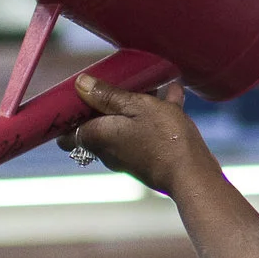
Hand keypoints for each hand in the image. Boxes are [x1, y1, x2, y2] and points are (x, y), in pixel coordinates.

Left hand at [62, 75, 217, 195]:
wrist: (192, 173)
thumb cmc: (164, 139)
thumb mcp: (137, 106)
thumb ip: (108, 95)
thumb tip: (80, 84)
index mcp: (98, 136)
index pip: (66, 135)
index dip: (69, 118)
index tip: (78, 98)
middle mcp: (108, 150)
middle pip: (97, 126)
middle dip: (105, 104)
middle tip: (118, 83)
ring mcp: (128, 156)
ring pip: (123, 126)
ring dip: (133, 106)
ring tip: (152, 84)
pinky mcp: (148, 158)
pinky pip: (145, 132)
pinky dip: (154, 114)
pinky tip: (173, 93)